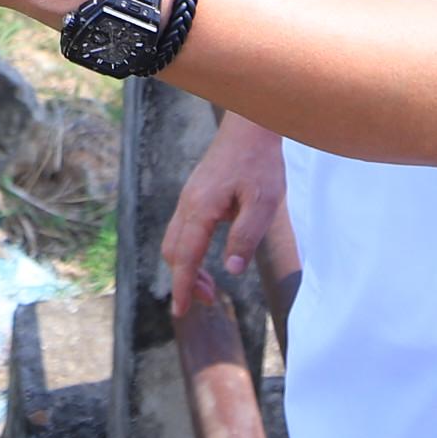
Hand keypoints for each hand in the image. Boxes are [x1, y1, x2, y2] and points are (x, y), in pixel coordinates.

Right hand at [159, 112, 290, 317]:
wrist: (251, 126)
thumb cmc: (259, 162)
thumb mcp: (262, 203)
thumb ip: (245, 237)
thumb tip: (230, 270)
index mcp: (201, 209)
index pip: (185, 257)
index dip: (183, 287)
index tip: (181, 311)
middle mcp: (188, 204)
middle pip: (174, 252)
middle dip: (185, 280)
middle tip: (209, 300)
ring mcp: (190, 197)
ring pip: (176, 240)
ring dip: (187, 266)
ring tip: (211, 285)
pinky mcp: (196, 193)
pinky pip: (183, 228)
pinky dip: (190, 250)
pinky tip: (209, 254)